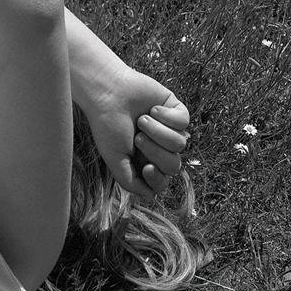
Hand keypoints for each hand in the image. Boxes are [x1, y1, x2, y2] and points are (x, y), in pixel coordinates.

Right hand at [83, 66, 189, 201]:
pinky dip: (167, 116)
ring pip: (180, 144)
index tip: (146, 168)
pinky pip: (183, 123)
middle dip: (155, 151)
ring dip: (158, 132)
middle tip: (137, 137)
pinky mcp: (177, 111)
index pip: (161, 181)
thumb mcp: (114, 158)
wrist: (107, 93)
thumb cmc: (107, 125)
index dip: (157, 178)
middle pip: (173, 165)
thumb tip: (150, 197)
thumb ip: (130, 181)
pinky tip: (153, 108)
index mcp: (144, 161)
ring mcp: (170, 129)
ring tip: (142, 119)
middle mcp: (159, 147)